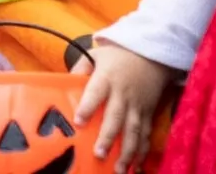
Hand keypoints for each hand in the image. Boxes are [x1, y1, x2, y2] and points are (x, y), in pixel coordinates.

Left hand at [71, 43, 172, 173]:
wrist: (153, 55)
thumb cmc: (119, 56)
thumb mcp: (97, 54)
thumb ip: (80, 68)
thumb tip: (63, 82)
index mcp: (107, 78)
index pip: (96, 92)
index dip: (88, 106)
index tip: (78, 121)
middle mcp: (123, 95)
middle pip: (116, 117)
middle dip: (108, 137)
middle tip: (99, 154)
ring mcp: (137, 106)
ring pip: (133, 131)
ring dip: (127, 152)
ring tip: (118, 169)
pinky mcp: (148, 114)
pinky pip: (146, 135)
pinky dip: (143, 153)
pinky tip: (137, 168)